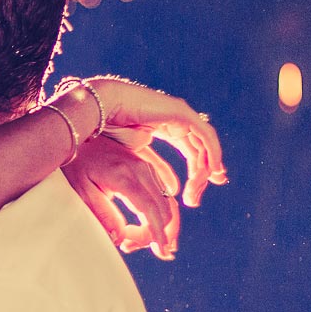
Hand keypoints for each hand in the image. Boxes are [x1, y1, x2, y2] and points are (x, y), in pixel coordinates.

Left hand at [64, 134, 179, 259]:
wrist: (78, 132)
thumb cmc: (76, 162)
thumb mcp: (81, 189)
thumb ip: (102, 213)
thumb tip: (119, 237)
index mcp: (126, 177)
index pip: (150, 210)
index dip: (157, 233)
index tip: (161, 251)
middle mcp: (142, 170)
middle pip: (164, 209)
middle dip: (155, 233)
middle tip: (130, 245)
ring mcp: (146, 167)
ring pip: (166, 201)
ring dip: (159, 224)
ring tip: (136, 239)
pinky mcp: (146, 166)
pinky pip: (163, 190)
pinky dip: (162, 209)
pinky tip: (153, 224)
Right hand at [84, 78, 226, 208]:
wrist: (98, 112)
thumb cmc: (107, 133)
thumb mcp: (132, 158)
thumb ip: (152, 170)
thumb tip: (166, 191)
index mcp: (165, 128)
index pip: (191, 151)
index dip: (196, 172)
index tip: (193, 196)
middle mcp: (175, 121)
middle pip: (199, 150)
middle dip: (201, 176)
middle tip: (193, 200)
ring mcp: (179, 115)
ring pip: (204, 145)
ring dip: (204, 169)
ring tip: (194, 191)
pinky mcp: (180, 112)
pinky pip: (205, 135)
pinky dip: (212, 153)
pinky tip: (209, 172)